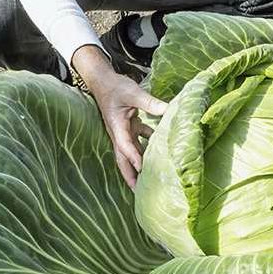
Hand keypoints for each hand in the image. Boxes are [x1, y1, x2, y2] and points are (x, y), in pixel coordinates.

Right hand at [73, 45, 166, 187]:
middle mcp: (119, 134)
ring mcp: (124, 132)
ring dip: (140, 165)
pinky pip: (139, 141)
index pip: (126, 146)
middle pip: (124, 160)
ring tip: (151, 179)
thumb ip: (150, 102)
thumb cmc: (115, 87)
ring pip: (132, 154)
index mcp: (117, 128)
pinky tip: (161, 151)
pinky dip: (148, 147)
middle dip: (131, 176)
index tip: (144, 170)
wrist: (103, 80)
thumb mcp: (133, 93)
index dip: (134, 159)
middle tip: (140, 193)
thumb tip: (169, 109)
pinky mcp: (129, 126)